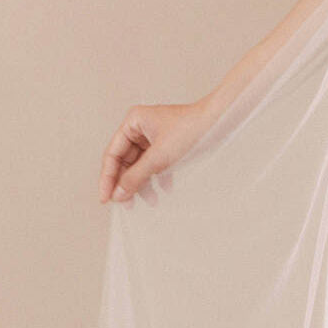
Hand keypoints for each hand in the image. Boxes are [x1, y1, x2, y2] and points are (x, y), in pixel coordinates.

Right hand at [97, 100, 212, 206]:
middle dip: (128, 183)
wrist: (221, 123)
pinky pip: (156, 164)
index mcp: (133, 122)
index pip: (112, 154)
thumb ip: (135, 177)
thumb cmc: (191, 130)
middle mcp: (141, 127)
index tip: (106, 199)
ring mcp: (155, 136)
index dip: (107, 178)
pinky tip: (165, 191)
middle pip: (126, 162)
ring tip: (152, 201)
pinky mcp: (168, 144)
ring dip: (145, 184)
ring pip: (141, 165)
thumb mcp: (158, 157)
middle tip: (127, 205)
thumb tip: (118, 194)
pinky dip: (159, 178)